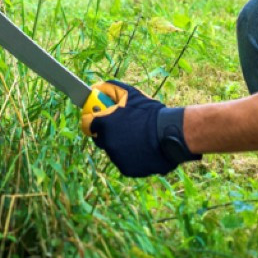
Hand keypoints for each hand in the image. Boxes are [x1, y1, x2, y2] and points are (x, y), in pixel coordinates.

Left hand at [82, 80, 201, 176]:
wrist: (170, 134)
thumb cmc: (149, 112)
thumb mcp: (129, 94)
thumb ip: (109, 89)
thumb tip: (95, 88)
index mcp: (103, 124)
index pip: (87, 124)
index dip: (94, 122)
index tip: (100, 121)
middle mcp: (106, 142)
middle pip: (100, 139)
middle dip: (107, 134)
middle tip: (123, 129)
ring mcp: (116, 157)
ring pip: (113, 151)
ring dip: (120, 145)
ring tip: (137, 138)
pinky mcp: (126, 169)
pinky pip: (124, 162)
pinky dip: (130, 157)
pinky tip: (142, 150)